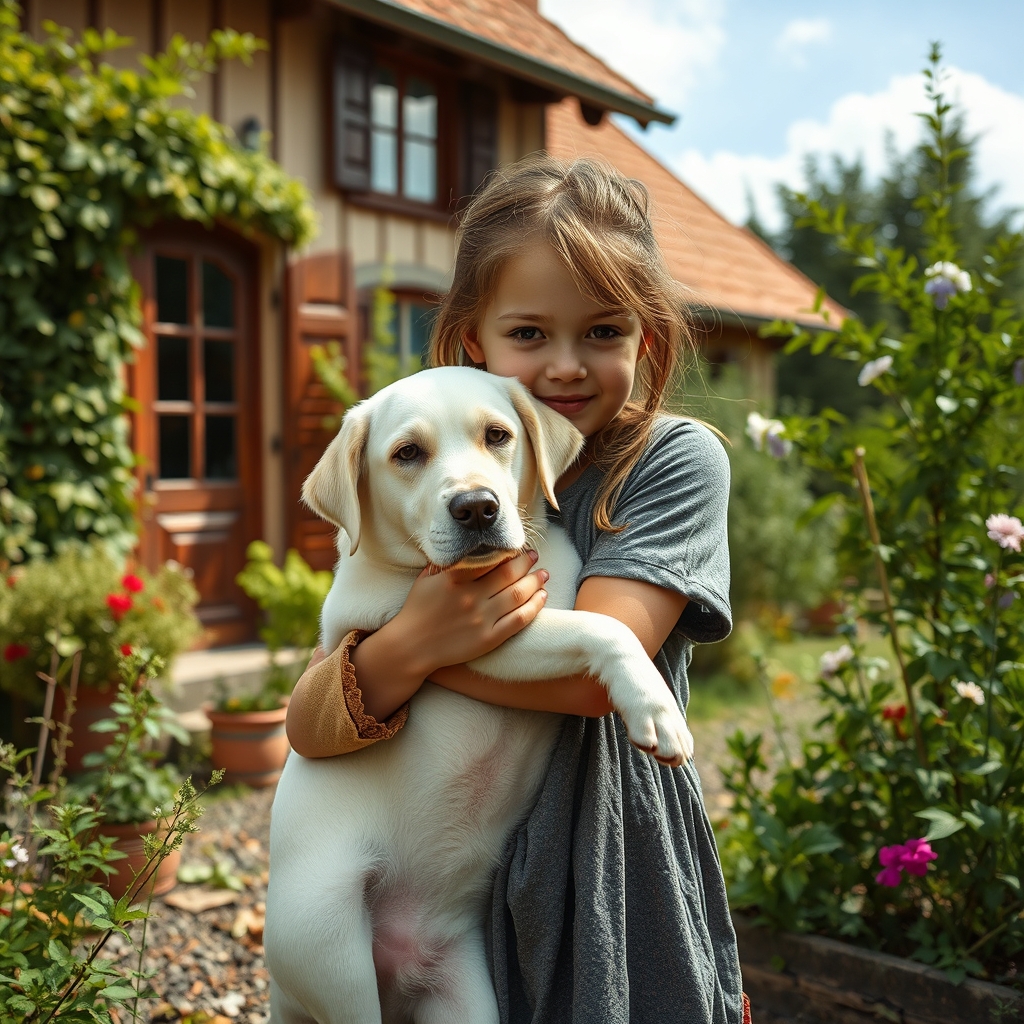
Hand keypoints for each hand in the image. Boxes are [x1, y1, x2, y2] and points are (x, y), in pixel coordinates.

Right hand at [397, 550, 549, 677]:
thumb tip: (465, 546)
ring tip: (543, 574)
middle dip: (526, 562)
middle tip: (534, 555)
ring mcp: (481, 619)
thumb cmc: (417, 610)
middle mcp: (470, 597)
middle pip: (509, 574)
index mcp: (455, 579)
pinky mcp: (489, 639)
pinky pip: (519, 620)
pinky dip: (534, 606)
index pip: (490, 559)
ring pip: (518, 595)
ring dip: (535, 581)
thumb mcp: (426, 579)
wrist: (411, 647)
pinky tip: (542, 597)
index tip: (517, 546)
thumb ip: (446, 563)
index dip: (508, 551)